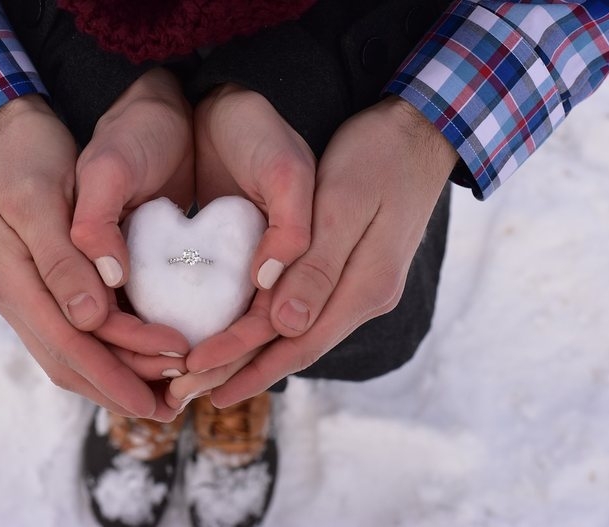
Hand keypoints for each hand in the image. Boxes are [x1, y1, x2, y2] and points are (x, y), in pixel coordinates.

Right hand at [0, 93, 185, 420]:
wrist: (5, 129)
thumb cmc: (25, 154)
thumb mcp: (40, 198)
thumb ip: (62, 260)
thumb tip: (89, 321)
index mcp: (10, 280)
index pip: (68, 343)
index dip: (116, 371)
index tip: (162, 389)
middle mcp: (15, 297)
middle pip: (69, 361)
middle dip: (120, 387)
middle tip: (172, 407)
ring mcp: (26, 294)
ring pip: (71, 355)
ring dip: (116, 377)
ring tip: (163, 394)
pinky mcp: (42, 286)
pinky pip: (74, 334)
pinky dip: (108, 352)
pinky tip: (139, 358)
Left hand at [170, 95, 457, 407]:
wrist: (420, 132)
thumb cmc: (379, 158)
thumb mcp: (345, 205)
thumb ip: (320, 267)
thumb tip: (287, 327)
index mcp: (364, 286)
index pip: (297, 342)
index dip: (246, 364)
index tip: (196, 377)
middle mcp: (364, 297)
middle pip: (295, 348)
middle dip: (241, 371)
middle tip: (188, 390)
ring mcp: (360, 286)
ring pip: (298, 333)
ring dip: (252, 356)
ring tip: (207, 374)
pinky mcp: (351, 271)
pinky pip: (305, 311)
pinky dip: (270, 328)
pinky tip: (245, 333)